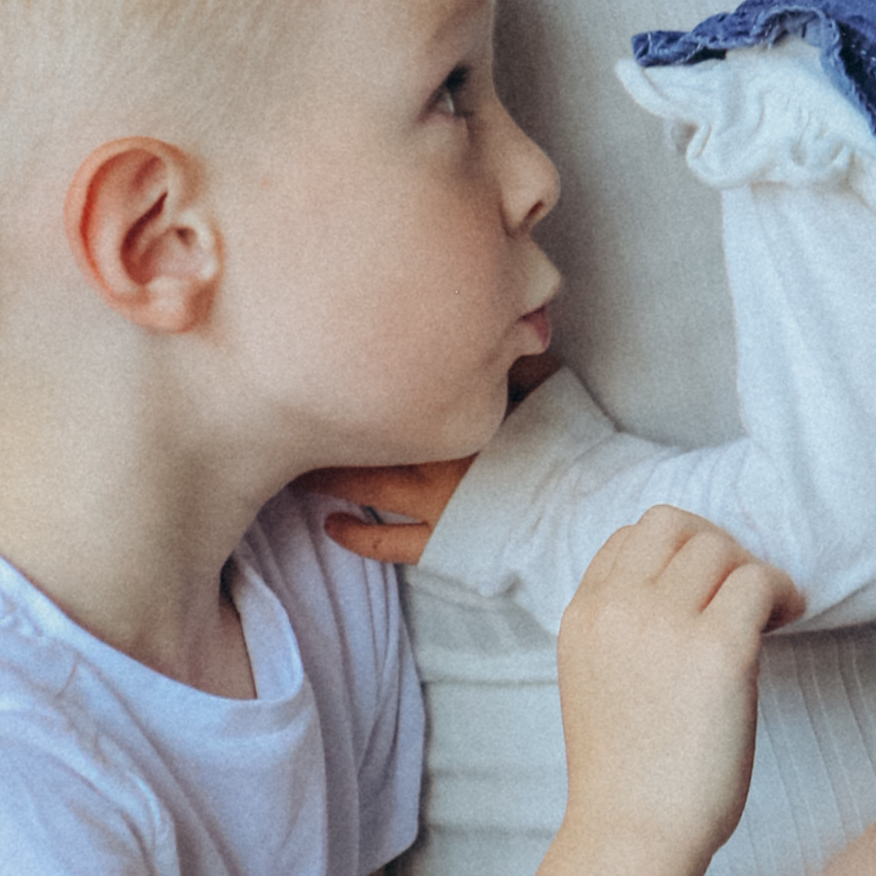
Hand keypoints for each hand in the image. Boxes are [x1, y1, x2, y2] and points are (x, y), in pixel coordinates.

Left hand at [305, 355, 566, 566]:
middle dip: (330, 429)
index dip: (358, 381)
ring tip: (300, 468)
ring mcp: (432, 504)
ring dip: (330, 477)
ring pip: (366, 486)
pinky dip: (357, 535)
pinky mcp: (440, 543)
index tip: (327, 368)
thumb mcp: (546, 385)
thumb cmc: (569, 444)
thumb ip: (516, 360)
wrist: (580, 510)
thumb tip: (505, 332)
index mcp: (454, 415)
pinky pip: (388, 542)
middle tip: (295, 415)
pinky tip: (331, 526)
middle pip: (368, 438)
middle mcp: (432, 456)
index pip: (394, 393)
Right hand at [556, 507, 799, 864]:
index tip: (704, 588)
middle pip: (675, 526)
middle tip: (740, 593)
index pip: (629, 538)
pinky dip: (781, 593)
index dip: (675, 554)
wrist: (632, 835)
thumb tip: (686, 600)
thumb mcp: (597, 683)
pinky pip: (759, 582)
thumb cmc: (626, 777)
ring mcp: (665, 624)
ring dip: (751, 573)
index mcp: (583, 616)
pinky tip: (786, 620)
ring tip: (767, 615)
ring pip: (721, 549)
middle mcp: (617, 608)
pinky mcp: (718, 650)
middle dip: (716, 548)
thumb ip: (623, 633)